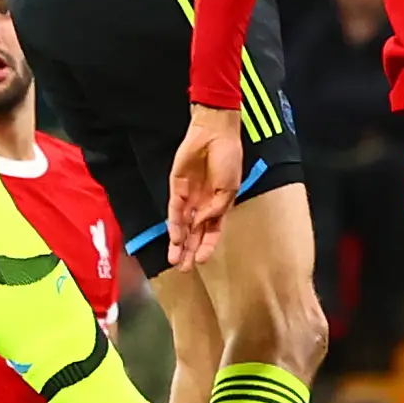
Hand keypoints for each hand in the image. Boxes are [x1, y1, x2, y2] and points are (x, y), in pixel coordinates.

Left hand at [163, 105, 243, 269]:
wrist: (215, 134)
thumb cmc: (228, 158)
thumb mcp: (229, 189)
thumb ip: (216, 209)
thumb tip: (201, 224)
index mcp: (220, 204)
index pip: (212, 232)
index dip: (207, 246)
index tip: (202, 261)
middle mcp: (203, 204)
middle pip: (195, 233)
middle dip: (190, 251)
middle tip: (184, 269)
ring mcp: (190, 196)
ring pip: (183, 225)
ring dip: (179, 242)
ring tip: (175, 259)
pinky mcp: (177, 187)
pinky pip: (175, 209)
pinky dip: (174, 224)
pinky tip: (174, 237)